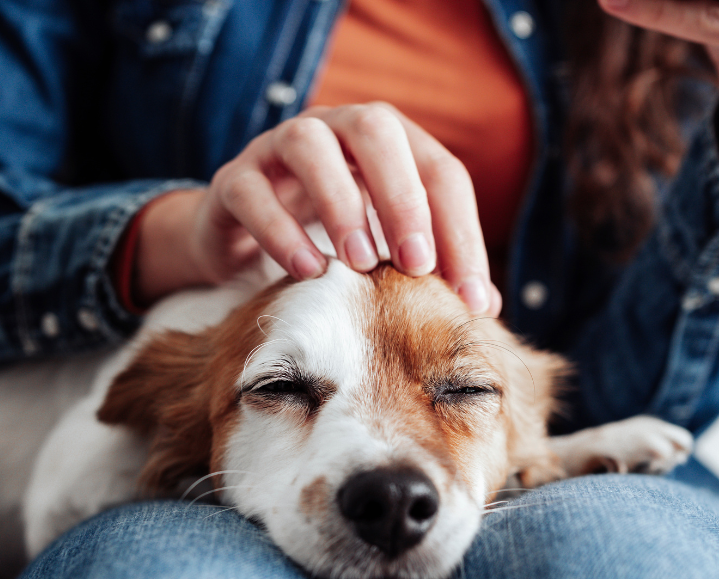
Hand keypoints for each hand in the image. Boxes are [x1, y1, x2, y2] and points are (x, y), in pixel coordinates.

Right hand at [130, 103, 500, 315]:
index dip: (461, 232)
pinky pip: (252, 191)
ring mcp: (278, 147)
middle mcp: (336, 128)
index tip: (469, 298)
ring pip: (309, 144)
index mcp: (389, 142)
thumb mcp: (386, 250)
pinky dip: (280, 230)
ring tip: (360, 264)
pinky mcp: (233, 179)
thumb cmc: (331, 241)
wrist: (242, 239)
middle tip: (417, 265)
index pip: (440, 171)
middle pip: (376, 130)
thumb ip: (432, 269)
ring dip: (341, 202)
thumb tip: (485, 309)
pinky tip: (308, 271)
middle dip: (403, 197)